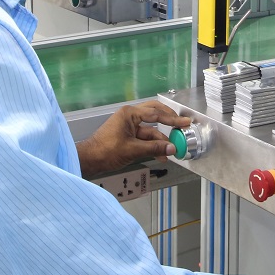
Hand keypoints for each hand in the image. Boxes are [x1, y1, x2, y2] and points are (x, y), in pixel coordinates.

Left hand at [76, 101, 190, 177]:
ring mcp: (128, 126)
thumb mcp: (133, 150)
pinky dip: (153, 145)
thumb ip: (154, 148)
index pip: (156, 114)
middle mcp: (130, 116)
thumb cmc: (105, 151)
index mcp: (129, 114)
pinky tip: (161, 155)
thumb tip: (172, 149)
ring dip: (161, 140)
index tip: (185, 122)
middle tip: (182, 124)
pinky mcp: (127, 135)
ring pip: (150, 129)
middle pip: (154, 114)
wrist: (89, 160)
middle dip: (169, 120)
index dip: (172, 119)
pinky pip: (144, 138)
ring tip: (172, 149)